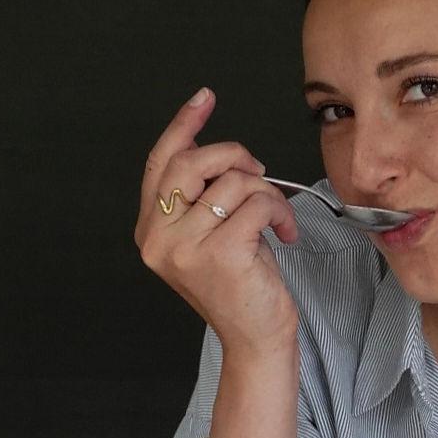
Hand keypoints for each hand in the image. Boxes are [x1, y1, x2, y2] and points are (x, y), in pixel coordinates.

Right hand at [135, 88, 299, 355]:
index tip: (204, 98)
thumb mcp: (213, 235)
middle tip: (260, 171)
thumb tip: (224, 152)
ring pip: (233, 181)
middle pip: (192, 163)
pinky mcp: (221, 254)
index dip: (183, 125)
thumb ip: (204, 197)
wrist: (256, 339)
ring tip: (277, 219)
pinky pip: (258, 202)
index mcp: (151, 231)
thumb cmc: (241, 286)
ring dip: (267, 192)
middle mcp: (159, 238)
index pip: (160, 163)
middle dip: (236, 156)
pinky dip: (281, 212)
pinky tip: (286, 235)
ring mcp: (186, 247)